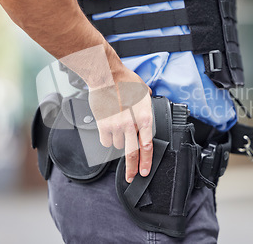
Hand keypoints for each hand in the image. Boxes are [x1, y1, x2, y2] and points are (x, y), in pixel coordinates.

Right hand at [88, 68, 152, 182]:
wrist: (107, 76)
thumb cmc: (125, 81)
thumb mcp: (144, 91)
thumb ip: (147, 103)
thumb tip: (148, 102)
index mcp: (144, 117)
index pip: (147, 146)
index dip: (146, 161)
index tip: (144, 171)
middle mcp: (131, 124)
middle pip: (132, 153)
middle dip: (132, 169)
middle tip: (131, 177)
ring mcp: (116, 126)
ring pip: (118, 145)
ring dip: (118, 141)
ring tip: (117, 126)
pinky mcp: (103, 125)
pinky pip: (105, 141)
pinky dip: (107, 138)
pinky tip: (108, 128)